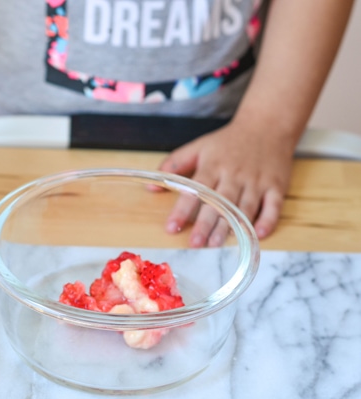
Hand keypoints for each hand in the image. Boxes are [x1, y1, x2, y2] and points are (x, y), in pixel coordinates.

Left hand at [158, 121, 294, 246]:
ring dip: (231, 226)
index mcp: (213, 165)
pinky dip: (267, 220)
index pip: (195, 190)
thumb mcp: (199, 147)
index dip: (182, 210)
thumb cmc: (229, 141)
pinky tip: (258, 235)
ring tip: (217, 243)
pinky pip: (273, 206)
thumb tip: (151, 186)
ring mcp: (257, 181)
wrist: (268, 124)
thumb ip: (174, 165)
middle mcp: (234, 175)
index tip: (171, 227)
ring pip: (244, 207)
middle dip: (206, 224)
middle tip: (195, 243)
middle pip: (219, 202)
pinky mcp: (276, 185)